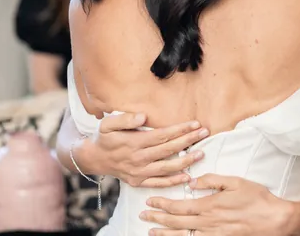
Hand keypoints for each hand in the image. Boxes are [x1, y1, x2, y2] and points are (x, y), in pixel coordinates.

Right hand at [87, 112, 208, 186]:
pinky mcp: (139, 182)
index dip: (179, 130)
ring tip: (201, 154)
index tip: (194, 124)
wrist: (95, 159)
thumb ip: (125, 119)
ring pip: (167, 168)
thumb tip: (143, 116)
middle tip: (204, 132)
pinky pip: (159, 183)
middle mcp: (138, 158)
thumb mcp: (108, 123)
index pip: (162, 135)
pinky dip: (174, 181)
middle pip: (168, 149)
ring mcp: (139, 172)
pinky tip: (187, 176)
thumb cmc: (105, 137)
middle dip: (188, 141)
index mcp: (133, 142)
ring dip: (186, 161)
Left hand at [140, 174, 293, 235]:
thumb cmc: (257, 199)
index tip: (150, 201)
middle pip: (176, 222)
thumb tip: (193, 181)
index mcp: (210, 205)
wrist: (274, 220)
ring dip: (165, 233)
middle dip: (157, 218)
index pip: (179, 206)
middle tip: (144, 215)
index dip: (162, 205)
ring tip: (152, 231)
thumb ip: (212, 180)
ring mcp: (213, 234)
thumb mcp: (235, 182)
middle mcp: (207, 222)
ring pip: (183, 235)